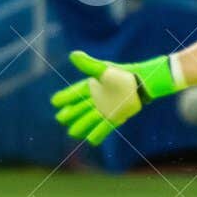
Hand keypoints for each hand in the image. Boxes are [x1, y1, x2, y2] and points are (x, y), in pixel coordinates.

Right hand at [50, 50, 177, 145]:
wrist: (141, 82)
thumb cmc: (122, 73)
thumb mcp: (104, 69)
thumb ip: (88, 65)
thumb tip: (73, 55)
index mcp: (92, 87)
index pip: (75, 93)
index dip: (66, 97)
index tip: (55, 102)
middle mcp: (96, 99)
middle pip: (80, 108)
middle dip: (71, 114)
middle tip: (60, 118)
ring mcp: (105, 109)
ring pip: (90, 119)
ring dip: (81, 125)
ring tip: (72, 132)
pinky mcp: (114, 117)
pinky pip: (104, 128)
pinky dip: (98, 134)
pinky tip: (90, 141)